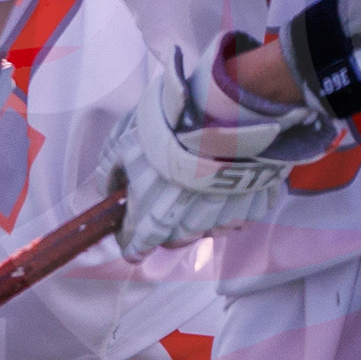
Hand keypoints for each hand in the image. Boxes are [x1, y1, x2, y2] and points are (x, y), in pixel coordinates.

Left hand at [111, 43, 319, 260]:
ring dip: (200, 217)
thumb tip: (108, 189)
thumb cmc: (170, 126)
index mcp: (151, 216)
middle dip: (167, 229)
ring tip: (199, 187)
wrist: (225, 112)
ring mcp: (222, 219)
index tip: (132, 243)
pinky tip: (227, 182)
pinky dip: (231, 206)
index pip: (137, 247)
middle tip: (167, 201)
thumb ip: (111, 171)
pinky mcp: (252, 208)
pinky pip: (238, 217)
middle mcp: (187, 226)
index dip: (132, 246)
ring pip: (207, 232)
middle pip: (174, 242)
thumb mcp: (123, 142)